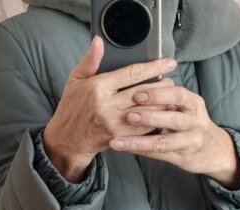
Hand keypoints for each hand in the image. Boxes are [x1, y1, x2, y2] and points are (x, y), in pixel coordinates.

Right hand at [42, 35, 178, 182]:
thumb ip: (90, 61)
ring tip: (171, 97)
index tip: (167, 63)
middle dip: (161, 86)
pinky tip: (162, 115)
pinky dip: (155, 121)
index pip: (132, 73)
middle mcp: (108, 105)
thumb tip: (98, 41)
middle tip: (171, 81)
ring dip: (162, 104)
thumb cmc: (72, 108)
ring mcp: (115, 123)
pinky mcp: (121, 137)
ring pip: (146, 111)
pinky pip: (143, 129)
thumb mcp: (75, 80)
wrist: (68, 139)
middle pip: (143, 93)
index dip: (153, 67)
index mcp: (99, 87)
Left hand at [109, 85, 239, 189]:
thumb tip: (141, 82)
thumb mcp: (188, 106)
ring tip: (120, 140)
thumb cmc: (195, 124)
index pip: (178, 95)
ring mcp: (190, 143)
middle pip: (174, 119)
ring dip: (141, 140)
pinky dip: (141, 151)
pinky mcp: (182, 158)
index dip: (158, 94)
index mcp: (194, 104)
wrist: (215, 150)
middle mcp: (195, 123)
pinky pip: (159, 154)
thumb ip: (169, 97)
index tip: (138, 93)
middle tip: (130, 115)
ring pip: (164, 142)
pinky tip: (126, 148)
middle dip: (150, 117)